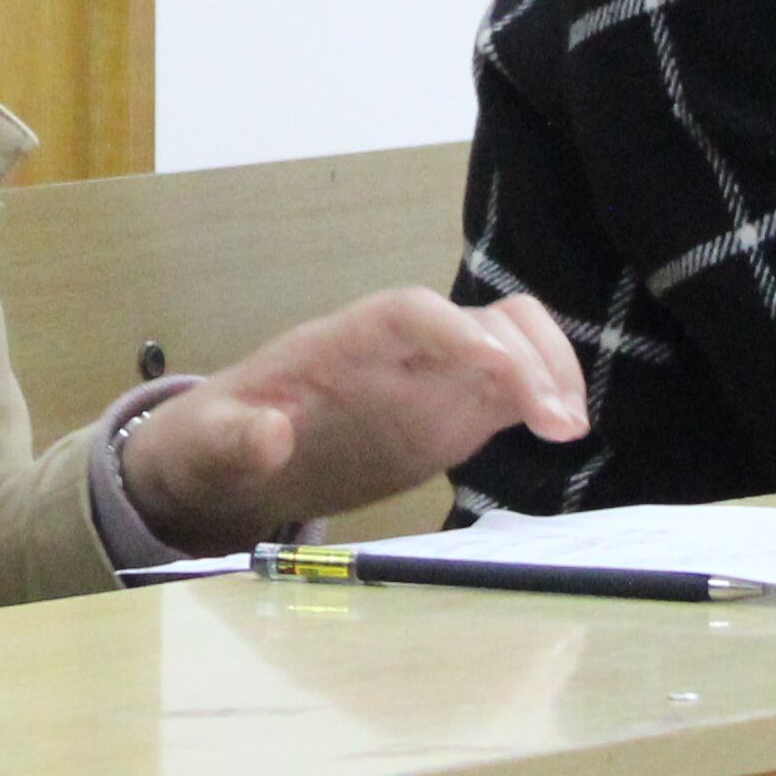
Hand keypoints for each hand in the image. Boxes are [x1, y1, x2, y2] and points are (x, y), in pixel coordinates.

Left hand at [120, 290, 586, 556]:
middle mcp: (397, 350)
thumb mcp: (208, 446)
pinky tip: (561, 433)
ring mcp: (430, 378)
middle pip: (478, 318)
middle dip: (525, 353)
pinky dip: (544, 399)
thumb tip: (272, 433)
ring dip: (549, 371)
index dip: (458, 332)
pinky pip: (511, 386)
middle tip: (556, 419)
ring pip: (509, 342)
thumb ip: (236, 439)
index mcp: (340, 342)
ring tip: (567, 429)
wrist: (229, 461)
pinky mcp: (449, 410)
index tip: (498, 371)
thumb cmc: (216, 442)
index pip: (411, 314)